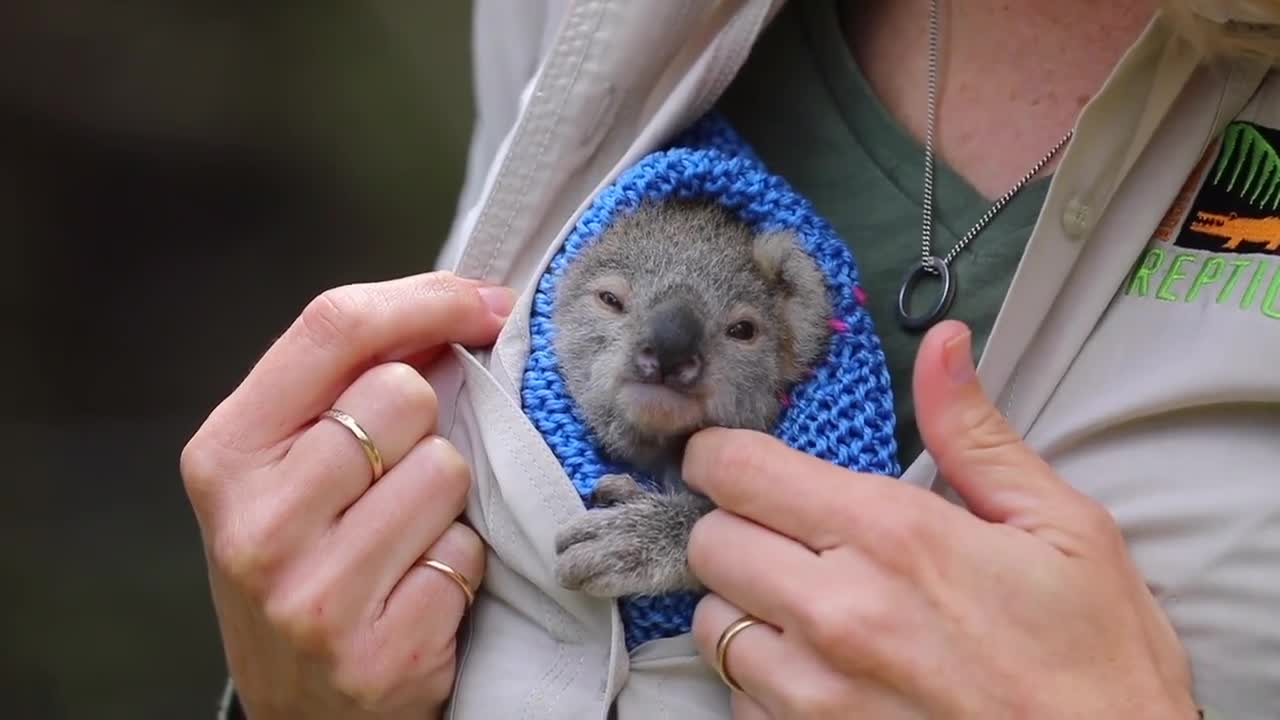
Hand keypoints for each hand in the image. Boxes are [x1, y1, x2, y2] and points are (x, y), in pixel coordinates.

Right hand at [180, 271, 512, 718]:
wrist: (298, 710)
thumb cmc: (302, 566)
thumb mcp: (283, 471)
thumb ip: (343, 387)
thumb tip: (460, 307)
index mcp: (225, 455)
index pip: (333, 328)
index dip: (426, 299)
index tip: (483, 304)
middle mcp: (257, 525)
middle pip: (403, 395)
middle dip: (425, 424)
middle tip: (397, 475)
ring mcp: (316, 597)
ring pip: (447, 471)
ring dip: (447, 500)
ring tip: (405, 538)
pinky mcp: (381, 655)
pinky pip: (468, 553)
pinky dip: (461, 564)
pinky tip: (420, 589)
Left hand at [683, 320, 1195, 718]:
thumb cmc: (1096, 662)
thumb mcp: (1063, 528)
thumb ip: (977, 434)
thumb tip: (944, 344)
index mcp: (894, 536)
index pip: (739, 470)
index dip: (722, 454)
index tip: (735, 459)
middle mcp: (836, 612)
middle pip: (710, 542)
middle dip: (735, 525)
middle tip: (786, 533)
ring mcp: (815, 692)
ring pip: (712, 622)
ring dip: (745, 604)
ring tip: (808, 605)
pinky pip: (738, 696)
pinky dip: (762, 677)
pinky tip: (821, 669)